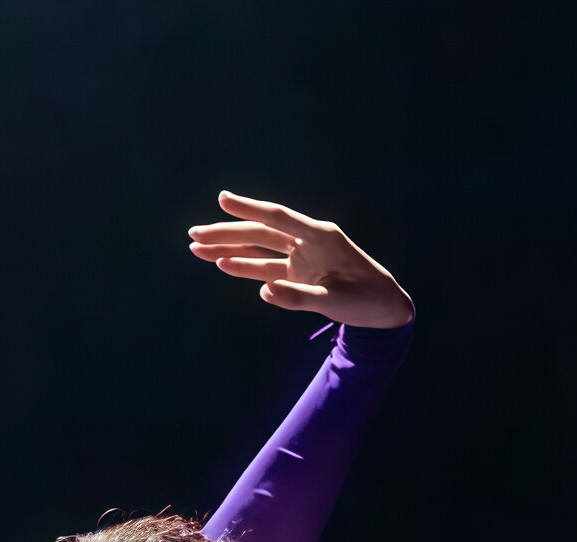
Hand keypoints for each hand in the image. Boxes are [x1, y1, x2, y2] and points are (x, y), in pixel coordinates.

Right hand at [185, 189, 415, 330]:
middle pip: (260, 233)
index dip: (250, 208)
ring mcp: (300, 258)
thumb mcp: (336, 302)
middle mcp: (307, 242)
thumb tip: (263, 292)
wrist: (384, 307)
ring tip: (196, 247)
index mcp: (321, 237)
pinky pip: (265, 268)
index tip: (222, 198)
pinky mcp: (298, 274)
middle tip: (193, 233)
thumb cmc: (366, 300)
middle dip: (226, 232)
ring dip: (228, 248)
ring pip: (258, 249)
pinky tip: (222, 263)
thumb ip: (300, 297)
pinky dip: (244, 266)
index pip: (279, 218)